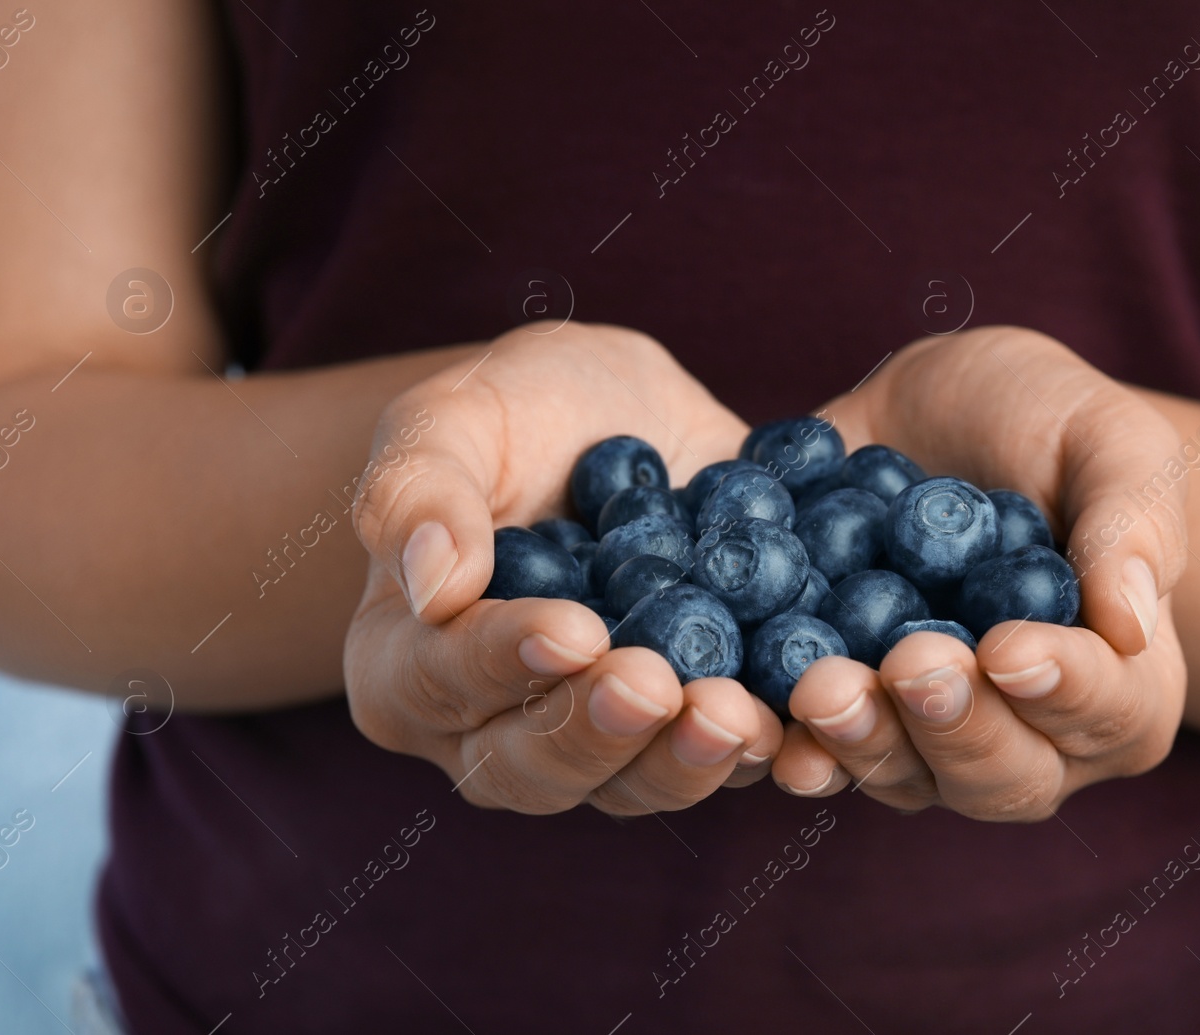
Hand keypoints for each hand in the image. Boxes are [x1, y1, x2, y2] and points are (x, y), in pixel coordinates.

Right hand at [344, 324, 782, 813]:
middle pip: (531, 767)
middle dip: (598, 732)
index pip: (440, 680)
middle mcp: (492, 728)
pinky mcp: (685, 732)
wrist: (626, 420)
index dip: (503, 663)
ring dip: (683, 761)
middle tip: (656, 687)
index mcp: (405, 663)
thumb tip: (432, 584)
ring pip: (629, 786)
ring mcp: (596, 743)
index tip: (572, 630)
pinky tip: (794, 720)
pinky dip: (759, 750)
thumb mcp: (454, 418)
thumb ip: (418, 490)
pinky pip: (718, 763)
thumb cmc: (516, 412)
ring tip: (736, 715)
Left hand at [771, 327, 1188, 818]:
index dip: (1063, 689)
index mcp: (1121, 681)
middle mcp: (1031, 734)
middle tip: (910, 664)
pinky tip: (763, 729)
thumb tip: (1133, 627)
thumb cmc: (1046, 419)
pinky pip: (821, 755)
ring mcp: (930, 740)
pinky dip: (793, 748)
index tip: (1009, 649)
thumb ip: (1133, 522)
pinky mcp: (847, 718)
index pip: (1109, 710)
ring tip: (822, 687)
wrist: (928, 413)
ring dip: (864, 742)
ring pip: (907, 778)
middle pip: (1004, 774)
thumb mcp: (1106, 438)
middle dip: (953, 726)